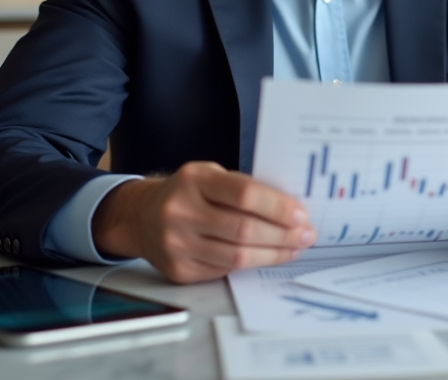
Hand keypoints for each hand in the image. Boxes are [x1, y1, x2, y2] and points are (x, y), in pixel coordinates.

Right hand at [91, 161, 314, 283]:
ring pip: (237, 257)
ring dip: (273, 254)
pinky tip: (268, 256)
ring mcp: (177, 244)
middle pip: (244, 230)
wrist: (141, 216)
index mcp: (193, 179)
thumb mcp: (210, 175)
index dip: (277, 207)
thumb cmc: (187, 192)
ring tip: (294, 248)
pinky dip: (252, 265)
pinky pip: (224, 272)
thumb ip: (243, 187)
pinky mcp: (179, 270)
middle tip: (306, 235)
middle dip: (282, 235)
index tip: (301, 214)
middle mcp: (181, 212)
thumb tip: (289, 208)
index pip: (244, 194)